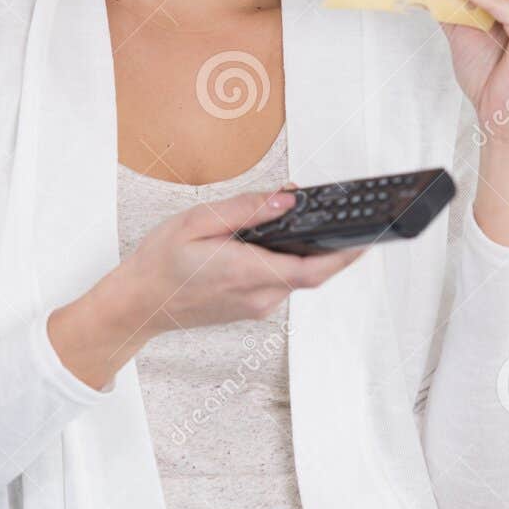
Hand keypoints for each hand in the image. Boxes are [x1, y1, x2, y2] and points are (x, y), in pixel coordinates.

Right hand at [119, 182, 367, 338]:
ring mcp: (255, 306)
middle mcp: (257, 297)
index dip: (345, 255)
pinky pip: (279, 281)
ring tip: (294, 216)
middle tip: (338, 213)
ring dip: (302, 249)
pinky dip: (284, 259)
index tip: (369, 236)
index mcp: (245, 273)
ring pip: (294, 275)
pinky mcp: (251, 307)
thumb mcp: (195, 222)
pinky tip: (269, 239)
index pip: (312, 269)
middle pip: (310, 271)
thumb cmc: (160, 262)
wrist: (139, 304)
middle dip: (327, 243)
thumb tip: (286, 201)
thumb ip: (244, 210)